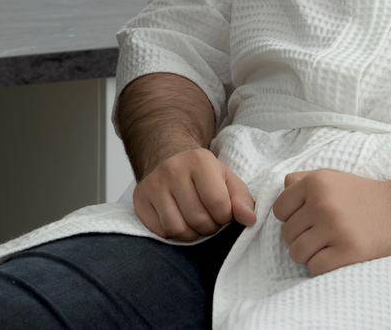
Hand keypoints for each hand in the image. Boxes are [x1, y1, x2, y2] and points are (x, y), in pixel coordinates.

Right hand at [132, 147, 257, 241]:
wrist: (169, 157)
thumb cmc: (203, 174)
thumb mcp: (227, 179)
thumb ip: (242, 199)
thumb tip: (250, 220)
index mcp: (199, 161)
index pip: (218, 204)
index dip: (225, 217)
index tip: (223, 213)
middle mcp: (173, 169)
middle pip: (198, 219)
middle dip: (209, 226)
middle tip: (209, 218)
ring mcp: (154, 184)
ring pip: (178, 229)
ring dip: (191, 233)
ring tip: (194, 221)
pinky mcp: (140, 199)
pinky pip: (160, 232)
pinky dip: (172, 233)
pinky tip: (178, 219)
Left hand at [273, 170, 390, 275]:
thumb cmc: (363, 197)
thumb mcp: (334, 178)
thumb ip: (305, 180)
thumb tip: (282, 186)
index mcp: (316, 183)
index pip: (279, 210)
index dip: (289, 218)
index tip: (306, 221)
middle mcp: (323, 203)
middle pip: (287, 234)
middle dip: (300, 238)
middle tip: (320, 237)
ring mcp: (335, 228)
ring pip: (297, 253)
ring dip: (308, 255)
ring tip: (324, 248)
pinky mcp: (347, 251)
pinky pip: (314, 267)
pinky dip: (320, 267)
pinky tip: (334, 258)